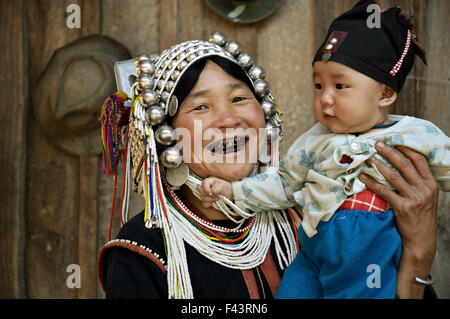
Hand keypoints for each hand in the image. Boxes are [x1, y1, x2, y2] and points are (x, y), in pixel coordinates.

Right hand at [197, 177, 233, 207]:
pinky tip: (214, 202)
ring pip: (202, 198)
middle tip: (215, 195)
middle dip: (207, 194)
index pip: (203, 183)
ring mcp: (205, 194)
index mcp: (208, 181)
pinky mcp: (206, 201)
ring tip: (217, 198)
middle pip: (199, 190)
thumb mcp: (222, 185)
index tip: (211, 193)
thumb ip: (216, 188)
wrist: (229, 193)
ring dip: (210, 199)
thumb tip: (212, 192)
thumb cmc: (225, 187)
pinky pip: (204, 204)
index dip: (206, 189)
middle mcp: (205, 187)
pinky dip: (210, 204)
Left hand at [359, 141, 437, 297]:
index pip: (419, 160)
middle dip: (389, 152)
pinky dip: (372, 182)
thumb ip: (417, 182)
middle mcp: (424, 189)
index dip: (405, 148)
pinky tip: (363, 177)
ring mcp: (414, 198)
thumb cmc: (421, 216)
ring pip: (393, 176)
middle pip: (405, 164)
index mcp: (430, 184)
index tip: (393, 140)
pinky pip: (384, 191)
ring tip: (367, 158)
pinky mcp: (403, 208)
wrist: (421, 240)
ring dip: (378, 165)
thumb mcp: (426, 197)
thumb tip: (401, 165)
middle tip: (377, 144)